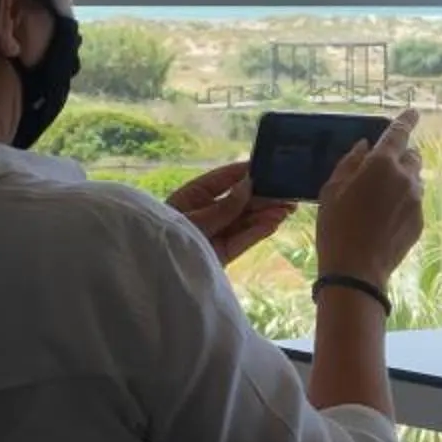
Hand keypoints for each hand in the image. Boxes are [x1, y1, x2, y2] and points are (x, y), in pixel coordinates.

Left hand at [164, 160, 296, 266]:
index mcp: (191, 197)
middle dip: (263, 198)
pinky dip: (257, 232)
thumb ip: (224, 206)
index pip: (222, 180)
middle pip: (238, 203)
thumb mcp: (194, 219)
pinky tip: (274, 223)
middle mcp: (204, 214)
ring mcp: (213, 235)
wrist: (152, 274)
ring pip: (243, 222)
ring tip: (287, 209)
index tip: (268, 166)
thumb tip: (249, 185)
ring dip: (265, 215)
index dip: (244, 173)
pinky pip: (241, 241)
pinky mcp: (220, 255)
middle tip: (288, 193)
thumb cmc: (164, 238)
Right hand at [316, 108, 424, 282]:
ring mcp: (416, 200)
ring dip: (401, 180)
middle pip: (411, 156)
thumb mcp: (331, 190)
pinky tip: (383, 219)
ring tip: (377, 200)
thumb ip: (350, 162)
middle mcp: (405, 177)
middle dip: (399, 157)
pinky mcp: (420, 220)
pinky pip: (414, 201)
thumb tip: (364, 146)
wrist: (356, 270)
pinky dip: (402, 202)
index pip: (399, 133)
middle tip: (379, 171)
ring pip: (414, 179)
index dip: (406, 120)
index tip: (413, 111)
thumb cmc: (336, 226)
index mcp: (382, 164)